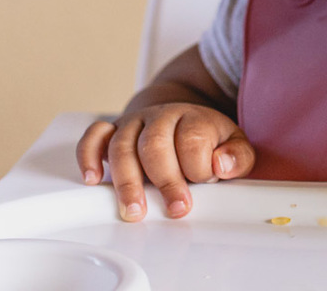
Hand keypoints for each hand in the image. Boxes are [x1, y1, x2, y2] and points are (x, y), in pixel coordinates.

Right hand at [76, 103, 256, 221]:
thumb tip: (221, 164)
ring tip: (135, 210)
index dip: (198, 166)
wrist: (181, 116)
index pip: (192, 139)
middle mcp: (160, 117)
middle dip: (165, 180)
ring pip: (122, 146)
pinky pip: (94, 137)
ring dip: (127, 181)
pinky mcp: (113, 130)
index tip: (205, 183)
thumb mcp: (234, 144)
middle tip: (176, 208)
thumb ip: (237, 156)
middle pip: (155, 144)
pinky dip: (89, 155)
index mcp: (192, 118)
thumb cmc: (206, 138)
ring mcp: (134, 123)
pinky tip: (93, 178)